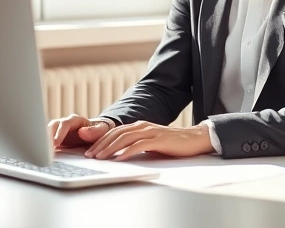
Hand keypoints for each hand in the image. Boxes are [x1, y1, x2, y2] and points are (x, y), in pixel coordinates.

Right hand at [47, 114, 110, 148]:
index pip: (64, 124)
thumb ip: (94, 131)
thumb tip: (82, 132)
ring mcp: (60, 130)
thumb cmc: (100, 130)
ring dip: (44, 142)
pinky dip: (46, 146)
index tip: (55, 143)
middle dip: (47, 137)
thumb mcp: (102, 130)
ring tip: (43, 153)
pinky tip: (45, 155)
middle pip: (52, 126)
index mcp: (75, 120)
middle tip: (45, 149)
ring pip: (47, 132)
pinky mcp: (57, 138)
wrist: (98, 133)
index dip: (59, 133)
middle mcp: (65, 123)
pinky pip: (48, 140)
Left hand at [85, 121, 212, 160]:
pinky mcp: (159, 140)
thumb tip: (119, 155)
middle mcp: (143, 126)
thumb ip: (137, 145)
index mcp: (139, 126)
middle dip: (100, 145)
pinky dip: (127, 152)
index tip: (89, 151)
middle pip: (116, 134)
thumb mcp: (151, 143)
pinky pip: (139, 145)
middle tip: (89, 156)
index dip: (100, 141)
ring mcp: (151, 132)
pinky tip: (120, 158)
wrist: (194, 139)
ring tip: (100, 157)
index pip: (115, 132)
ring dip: (110, 148)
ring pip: (125, 138)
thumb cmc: (172, 143)